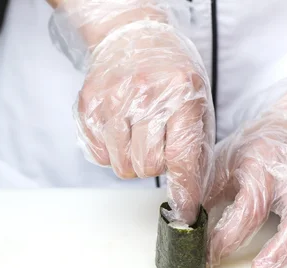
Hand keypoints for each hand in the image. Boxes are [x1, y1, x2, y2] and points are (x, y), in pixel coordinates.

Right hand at [50, 1, 214, 224]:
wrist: (133, 36)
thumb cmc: (172, 75)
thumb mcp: (198, 104)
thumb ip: (196, 148)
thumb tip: (193, 195)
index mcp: (180, 94)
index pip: (181, 157)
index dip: (184, 191)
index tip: (185, 213)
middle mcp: (145, 95)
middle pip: (148, 167)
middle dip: (156, 166)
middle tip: (158, 144)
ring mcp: (112, 99)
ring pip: (122, 167)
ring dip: (133, 161)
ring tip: (139, 135)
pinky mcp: (88, 104)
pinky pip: (99, 155)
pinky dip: (112, 152)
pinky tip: (120, 129)